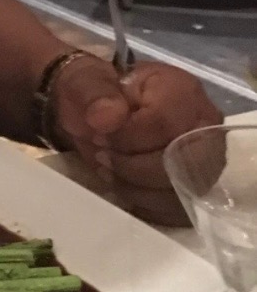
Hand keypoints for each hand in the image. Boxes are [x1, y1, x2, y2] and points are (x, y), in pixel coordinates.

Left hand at [52, 57, 222, 225]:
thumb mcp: (83, 80)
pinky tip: (123, 188)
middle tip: (103, 157)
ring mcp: (207, 160)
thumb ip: (93, 92)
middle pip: (182, 163)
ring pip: (183, 192)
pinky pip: (179, 211)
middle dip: (134, 168)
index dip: (126, 138)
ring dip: (137, 189)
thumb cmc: (95, 94)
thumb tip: (106, 117)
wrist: (100, 112)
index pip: (164, 124)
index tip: (98, 136)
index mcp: (181, 88)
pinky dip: (146, 206)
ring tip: (109, 171)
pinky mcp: (196, 188)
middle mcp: (206, 125)